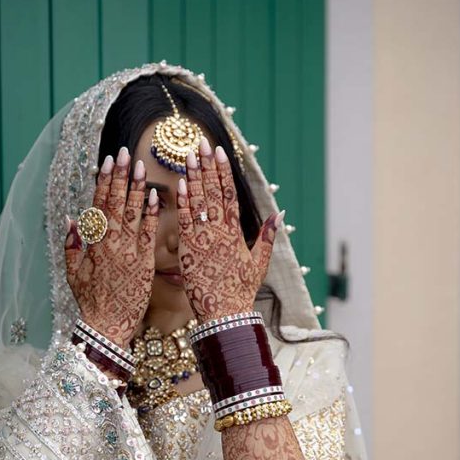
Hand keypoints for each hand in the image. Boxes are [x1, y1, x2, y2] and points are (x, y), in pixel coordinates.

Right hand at [64, 147, 158, 348]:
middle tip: (125, 153)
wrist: (107, 325)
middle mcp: (109, 243)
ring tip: (140, 165)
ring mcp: (128, 251)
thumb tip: (71, 217)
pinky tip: (155, 195)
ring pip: (132, 213)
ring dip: (136, 187)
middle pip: (115, 202)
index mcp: (92, 244)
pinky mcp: (144, 262)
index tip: (107, 161)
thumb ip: (72, 244)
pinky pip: (148, 232)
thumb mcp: (73, 272)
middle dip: (120, 176)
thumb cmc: (90, 301)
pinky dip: (151, 213)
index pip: (98, 205)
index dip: (103, 181)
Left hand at [175, 137, 284, 321]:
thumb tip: (280, 214)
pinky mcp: (190, 251)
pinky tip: (179, 185)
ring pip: (198, 204)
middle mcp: (221, 233)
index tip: (219, 152)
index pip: (230, 195)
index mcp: (237, 233)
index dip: (223, 172)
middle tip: (200, 144)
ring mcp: (205, 240)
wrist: (225, 315)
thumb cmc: (240, 292)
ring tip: (187, 157)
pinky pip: (186, 223)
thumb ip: (268, 237)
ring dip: (193, 178)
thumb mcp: (259, 264)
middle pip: (213, 193)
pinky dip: (183, 204)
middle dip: (206, 167)